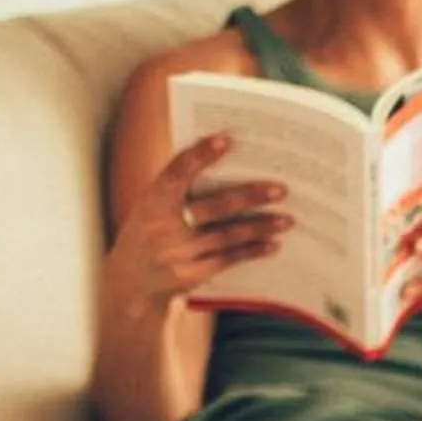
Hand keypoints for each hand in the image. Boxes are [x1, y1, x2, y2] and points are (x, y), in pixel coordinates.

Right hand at [111, 134, 290, 312]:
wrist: (132, 281)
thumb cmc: (152, 231)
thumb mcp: (153, 206)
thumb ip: (181, 188)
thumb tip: (230, 164)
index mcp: (152, 199)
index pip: (177, 172)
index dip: (200, 154)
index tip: (227, 139)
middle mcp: (163, 225)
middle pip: (214, 206)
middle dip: (250, 196)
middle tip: (282, 189)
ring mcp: (177, 252)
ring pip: (227, 235)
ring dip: (260, 226)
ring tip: (288, 219)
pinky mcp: (190, 274)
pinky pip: (228, 260)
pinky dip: (252, 251)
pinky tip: (273, 244)